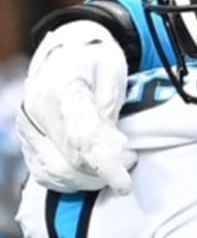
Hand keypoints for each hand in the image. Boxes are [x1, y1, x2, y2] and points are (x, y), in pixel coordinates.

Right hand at [19, 20, 134, 192]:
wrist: (66, 53)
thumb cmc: (95, 60)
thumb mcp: (112, 72)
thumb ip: (109, 110)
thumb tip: (111, 148)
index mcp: (61, 88)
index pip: (83, 137)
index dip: (106, 165)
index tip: (125, 184)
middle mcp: (35, 110)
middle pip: (69, 160)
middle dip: (103, 171)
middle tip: (130, 158)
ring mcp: (26, 127)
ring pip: (55, 172)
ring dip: (89, 178)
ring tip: (115, 164)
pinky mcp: (25, 141)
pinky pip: (45, 173)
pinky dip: (70, 180)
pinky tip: (92, 173)